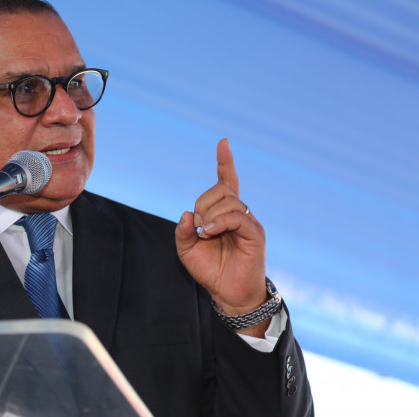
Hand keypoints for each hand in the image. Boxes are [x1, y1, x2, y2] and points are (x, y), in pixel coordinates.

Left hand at [175, 139, 267, 332]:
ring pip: (229, 201)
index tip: (223, 143)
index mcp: (223, 214)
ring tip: (205, 233)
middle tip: (198, 226)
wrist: (228, 294)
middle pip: (222, 189)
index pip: (227, 182)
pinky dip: (220, 222)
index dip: (225, 162)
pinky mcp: (255, 234)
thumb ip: (182, 232)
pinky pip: (238, 217)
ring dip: (210, 214)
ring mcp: (248, 223)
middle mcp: (238, 214)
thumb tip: (186, 214)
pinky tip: (210, 232)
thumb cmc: (210, 271)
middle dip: (204, 202)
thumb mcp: (186, 251)